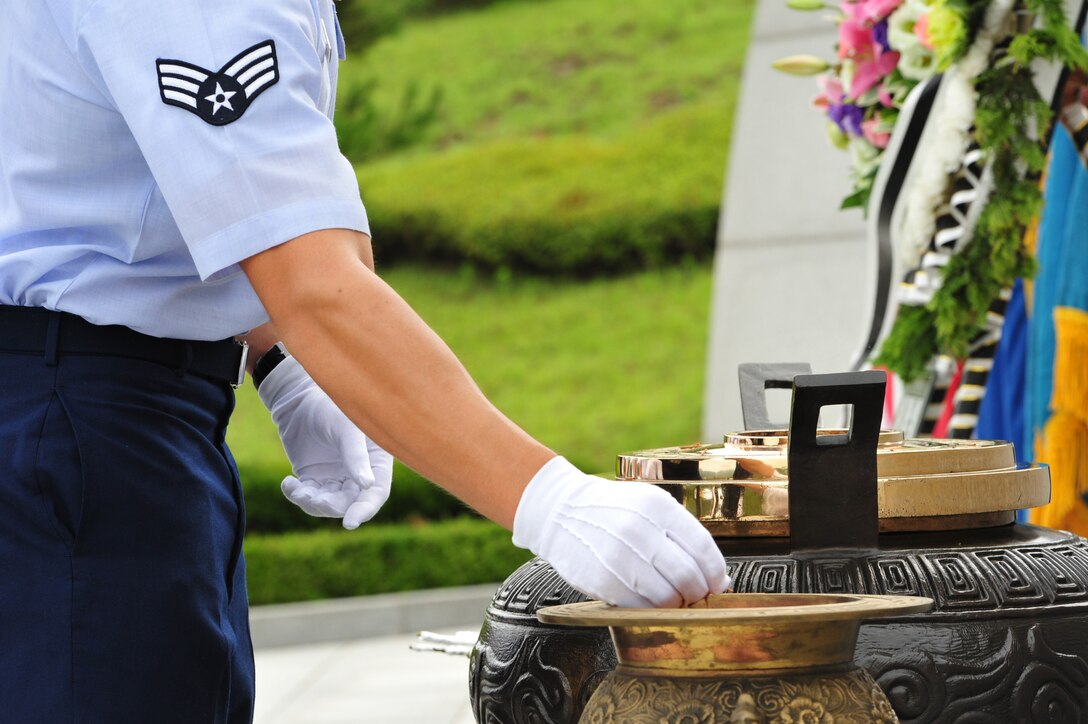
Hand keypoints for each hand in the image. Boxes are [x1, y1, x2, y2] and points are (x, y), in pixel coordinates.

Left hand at [258, 354, 392, 528]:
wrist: (299, 396)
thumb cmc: (331, 405)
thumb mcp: (346, 428)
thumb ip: (356, 456)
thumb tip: (366, 485)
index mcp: (375, 461)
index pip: (376, 494)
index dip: (365, 510)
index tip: (349, 523)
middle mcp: (358, 473)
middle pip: (350, 503)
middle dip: (332, 506)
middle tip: (313, 498)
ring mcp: (334, 477)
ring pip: (327, 504)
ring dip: (312, 503)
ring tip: (297, 490)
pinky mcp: (312, 477)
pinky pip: (307, 496)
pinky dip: (296, 495)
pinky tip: (287, 483)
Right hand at [512, 457, 730, 607]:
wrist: (561, 512)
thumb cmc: (614, 511)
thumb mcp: (650, 504)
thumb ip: (684, 535)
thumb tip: (718, 578)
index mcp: (658, 506)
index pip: (703, 548)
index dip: (715, 573)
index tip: (716, 584)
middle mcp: (640, 529)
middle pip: (688, 577)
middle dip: (697, 593)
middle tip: (692, 595)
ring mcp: (619, 556)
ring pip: (667, 597)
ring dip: (674, 604)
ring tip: (668, 597)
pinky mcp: (602, 580)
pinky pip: (640, 606)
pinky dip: (650, 608)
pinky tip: (645, 597)